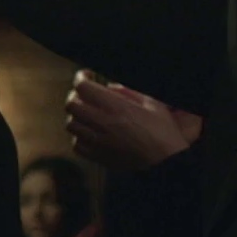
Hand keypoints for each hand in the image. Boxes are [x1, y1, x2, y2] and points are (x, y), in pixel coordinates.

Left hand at [66, 73, 200, 172]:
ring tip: (88, 114)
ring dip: (77, 116)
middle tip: (86, 95)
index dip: (81, 77)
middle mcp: (102, 123)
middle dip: (76, 96)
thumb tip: (109, 87)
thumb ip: (128, 91)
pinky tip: (92, 133)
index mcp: (116, 107)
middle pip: (71, 104)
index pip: (83, 87)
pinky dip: (80, 137)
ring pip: (71, 124)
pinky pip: (76, 144)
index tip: (86, 75)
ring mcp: (97, 141)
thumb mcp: (152, 103)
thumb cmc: (163, 132)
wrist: (165, 161)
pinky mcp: (97, 157)